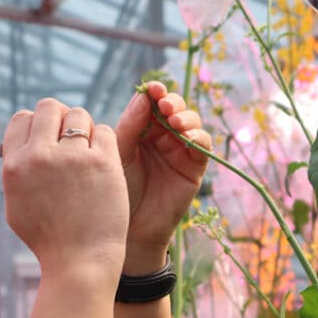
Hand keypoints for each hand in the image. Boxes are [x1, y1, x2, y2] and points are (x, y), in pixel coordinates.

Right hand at [2, 98, 128, 281]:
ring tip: (86, 153)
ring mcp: (72, 158)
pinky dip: (103, 142)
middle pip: (49, 107)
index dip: (35, 124)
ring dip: (83, 129)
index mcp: (14, 166)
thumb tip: (15, 143)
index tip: (45, 137)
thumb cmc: (48, 238)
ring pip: (79, 115)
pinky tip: (102, 163)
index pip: (21, 119)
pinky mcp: (102, 162)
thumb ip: (15, 171)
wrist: (79, 262)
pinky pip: (104, 131)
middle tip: (69, 136)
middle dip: (59, 118)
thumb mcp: (16, 205)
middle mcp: (40, 157)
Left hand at [115, 82, 211, 272]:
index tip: (152, 88)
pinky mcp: (194, 166)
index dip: (154, 93)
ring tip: (174, 121)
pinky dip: (198, 136)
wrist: (125, 229)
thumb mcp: (117, 155)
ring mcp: (179, 150)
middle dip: (171, 102)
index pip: (151, 103)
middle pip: (174, 108)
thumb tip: (143, 96)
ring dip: (185, 117)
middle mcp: (161, 136)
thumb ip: (129, 126)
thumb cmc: (115, 191)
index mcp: (140, 129)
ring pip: (190, 122)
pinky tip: (186, 137)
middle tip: (164, 105)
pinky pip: (202, 145)